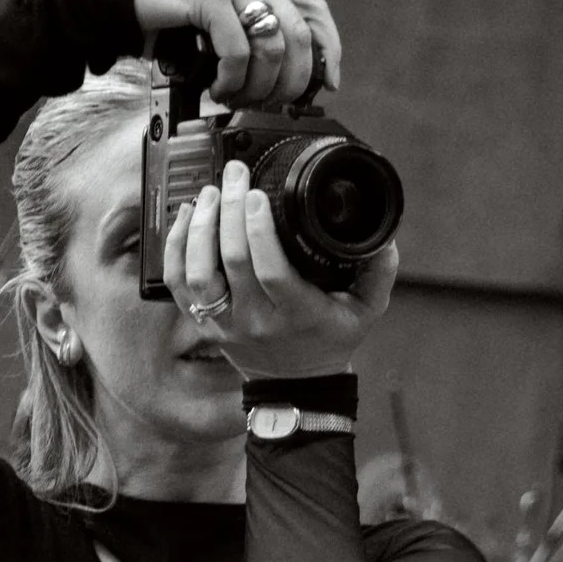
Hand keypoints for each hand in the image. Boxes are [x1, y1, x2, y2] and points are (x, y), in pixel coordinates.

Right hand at [131, 0, 340, 105]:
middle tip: (272, 102)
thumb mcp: (220, 19)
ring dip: (257, 85)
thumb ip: (250, 32)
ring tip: (236, 96)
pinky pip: (237, 50)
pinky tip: (217, 86)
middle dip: (291, 81)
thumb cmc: (168, 12)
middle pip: (298, 35)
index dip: (329, 48)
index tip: (327, 82)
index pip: (314, 9)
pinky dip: (231, 79)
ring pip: (271, 46)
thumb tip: (284, 74)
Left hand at [163, 158, 395, 376]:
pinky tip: (186, 217)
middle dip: (229, 210)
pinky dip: (176, 248)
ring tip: (210, 194)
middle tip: (233, 176)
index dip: (258, 229)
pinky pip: (177, 285)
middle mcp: (257, 320)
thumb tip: (386, 238)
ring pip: (198, 274)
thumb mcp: (366, 311)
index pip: (271, 269)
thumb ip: (380, 272)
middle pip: (232, 261)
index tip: (256, 194)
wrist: (296, 385)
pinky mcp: (204, 323)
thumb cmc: (329, 341)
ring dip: (200, 228)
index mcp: (297, 313)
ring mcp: (226, 323)